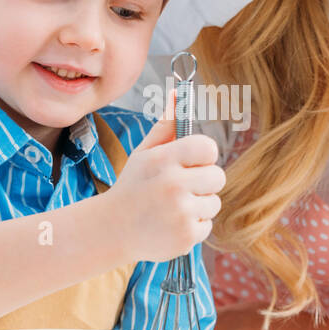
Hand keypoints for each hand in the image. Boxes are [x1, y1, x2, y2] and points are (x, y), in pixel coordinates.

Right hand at [105, 88, 224, 262]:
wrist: (110, 229)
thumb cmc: (133, 186)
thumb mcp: (144, 153)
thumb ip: (166, 126)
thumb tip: (178, 93)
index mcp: (163, 160)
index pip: (208, 148)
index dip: (204, 156)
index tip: (192, 163)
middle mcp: (173, 185)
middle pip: (218, 177)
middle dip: (203, 182)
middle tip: (179, 188)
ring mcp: (180, 213)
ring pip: (214, 203)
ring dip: (199, 206)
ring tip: (172, 208)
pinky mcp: (186, 236)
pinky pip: (207, 225)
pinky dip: (193, 226)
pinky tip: (171, 224)